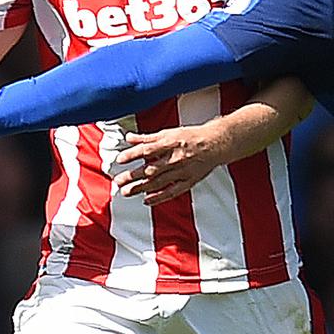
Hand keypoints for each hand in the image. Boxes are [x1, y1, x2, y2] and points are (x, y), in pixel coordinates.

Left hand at [113, 125, 229, 205]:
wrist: (215, 143)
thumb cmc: (191, 136)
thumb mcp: (168, 133)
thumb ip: (147, 137)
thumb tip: (129, 137)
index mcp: (170, 143)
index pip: (147, 149)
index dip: (132, 154)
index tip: (120, 159)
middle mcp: (175, 158)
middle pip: (150, 169)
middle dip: (133, 176)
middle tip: (118, 181)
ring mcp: (182, 172)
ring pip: (158, 182)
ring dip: (141, 188)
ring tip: (126, 192)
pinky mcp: (188, 181)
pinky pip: (172, 192)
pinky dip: (159, 197)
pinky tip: (146, 200)